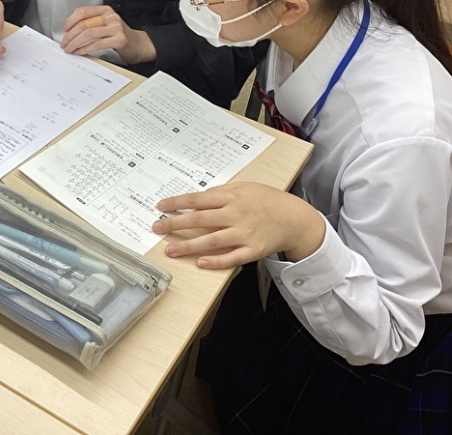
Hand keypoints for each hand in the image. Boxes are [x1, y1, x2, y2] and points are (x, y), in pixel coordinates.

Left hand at [61, 5, 156, 64]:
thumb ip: (91, 22)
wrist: (138, 44)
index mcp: (105, 10)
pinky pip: (97, 44)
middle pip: (84, 23)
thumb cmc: (118, 35)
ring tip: (69, 49)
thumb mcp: (105, 23)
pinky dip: (85, 49)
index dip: (70, 20)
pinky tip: (79, 52)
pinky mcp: (119, 40)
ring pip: (88, 33)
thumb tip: (70, 30)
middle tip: (64, 43)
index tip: (65, 30)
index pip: (83, 11)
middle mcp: (110, 17)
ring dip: (75, 42)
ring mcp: (115, 28)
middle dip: (70, 35)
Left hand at [152, 182, 325, 268]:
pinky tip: (201, 263)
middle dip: (175, 224)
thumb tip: (198, 199)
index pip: (198, 199)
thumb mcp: (245, 188)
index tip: (161, 207)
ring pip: (211, 240)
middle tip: (157, 228)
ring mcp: (244, 233)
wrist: (294, 218)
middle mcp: (236, 214)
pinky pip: (232, 257)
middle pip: (200, 220)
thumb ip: (222, 192)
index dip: (177, 203)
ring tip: (170, 250)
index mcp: (232, 196)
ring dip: (189, 246)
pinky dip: (216, 261)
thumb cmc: (268, 200)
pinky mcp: (253, 250)